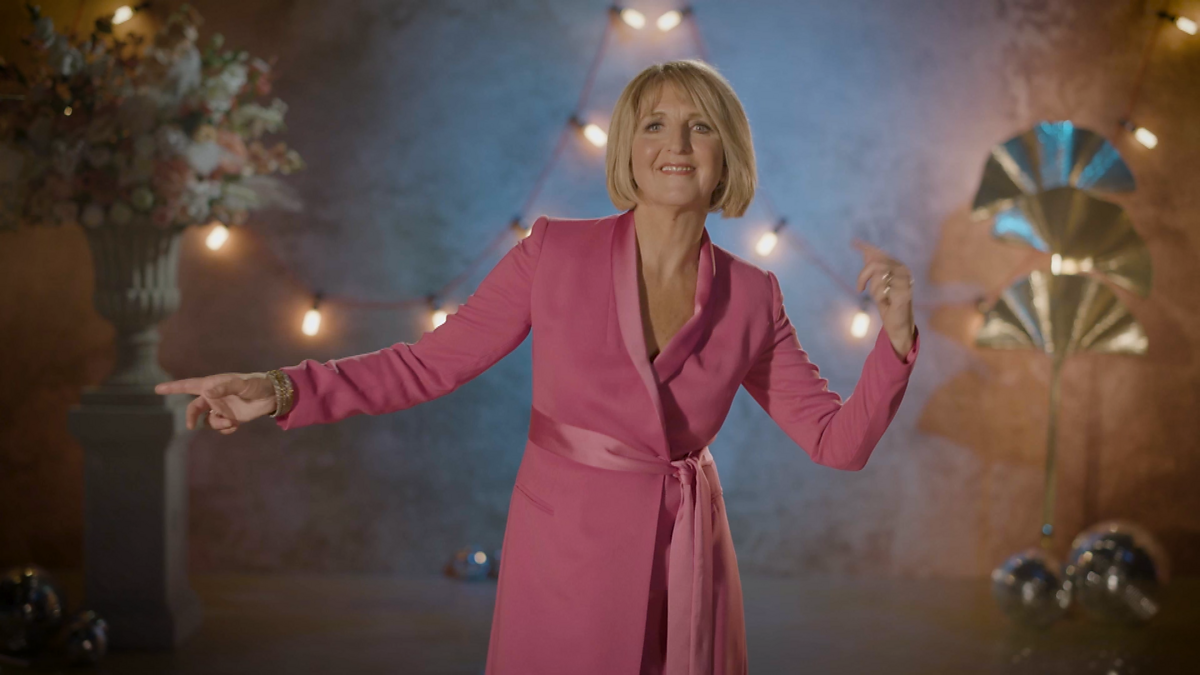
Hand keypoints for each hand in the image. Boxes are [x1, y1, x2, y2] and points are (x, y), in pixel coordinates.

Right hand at [154, 372, 275, 433]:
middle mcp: (214, 397)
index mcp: (213, 385)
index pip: (189, 386)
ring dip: (216, 424)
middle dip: (191, 417)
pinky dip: (226, 429)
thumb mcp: (242, 384)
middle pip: (194, 408)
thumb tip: (207, 391)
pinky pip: (221, 428)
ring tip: (231, 422)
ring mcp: (221, 408)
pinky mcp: (230, 418)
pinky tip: (235, 426)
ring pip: (208, 421)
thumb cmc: (257, 384)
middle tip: (190, 426)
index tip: (157, 389)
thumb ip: (225, 387)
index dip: (173, 387)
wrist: (272, 396)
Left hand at [853, 238, 914, 357]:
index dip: (866, 248)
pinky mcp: (904, 294)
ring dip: (873, 289)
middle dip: (863, 276)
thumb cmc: (887, 303)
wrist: (898, 324)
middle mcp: (904, 271)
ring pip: (878, 276)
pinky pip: (882, 289)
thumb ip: (872, 267)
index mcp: (898, 267)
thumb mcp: (877, 283)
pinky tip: (886, 302)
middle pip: (875, 265)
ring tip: (880, 298)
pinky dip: (879, 296)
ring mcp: (906, 282)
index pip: (880, 254)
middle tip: (860, 288)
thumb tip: (860, 246)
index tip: (854, 243)